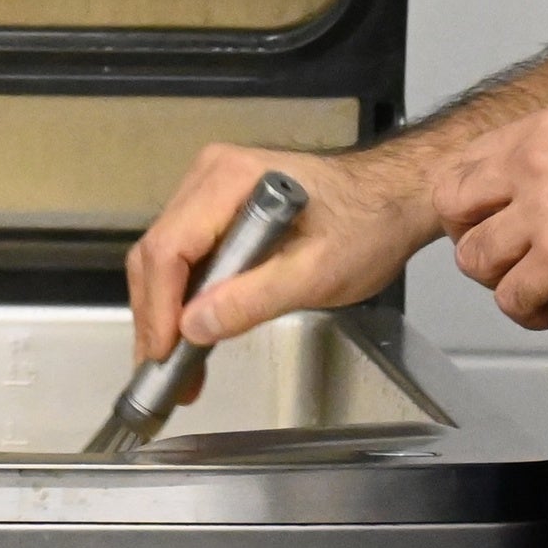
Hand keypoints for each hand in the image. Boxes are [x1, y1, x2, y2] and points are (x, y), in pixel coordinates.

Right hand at [126, 141, 435, 364]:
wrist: (393, 198)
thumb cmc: (366, 228)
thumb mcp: (316, 274)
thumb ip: (252, 299)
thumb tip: (193, 327)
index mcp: (229, 180)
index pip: (170, 248)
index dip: (160, 307)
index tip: (162, 356)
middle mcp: (209, 175)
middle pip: (157, 251)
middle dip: (155, 316)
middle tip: (163, 373)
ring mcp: (210, 187)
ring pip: (164, 254)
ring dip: (165, 310)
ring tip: (176, 363)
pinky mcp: (217, 204)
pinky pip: (185, 251)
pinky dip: (182, 294)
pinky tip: (193, 330)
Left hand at [429, 107, 547, 329]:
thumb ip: (544, 158)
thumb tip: (506, 195)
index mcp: (537, 132)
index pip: (459, 166)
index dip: (465, 206)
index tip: (488, 227)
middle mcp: (531, 164)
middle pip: (450, 208)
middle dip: (468, 240)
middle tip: (502, 260)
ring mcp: (545, 212)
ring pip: (474, 258)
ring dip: (498, 282)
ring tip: (534, 288)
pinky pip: (511, 297)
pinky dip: (526, 312)